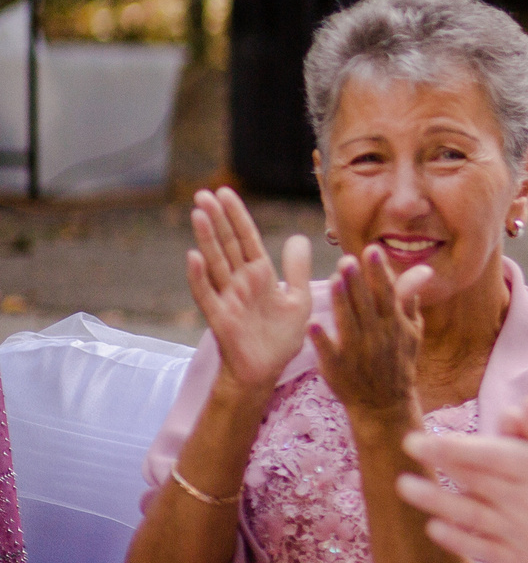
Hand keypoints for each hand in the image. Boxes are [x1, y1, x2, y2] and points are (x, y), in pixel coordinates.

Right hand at [184, 188, 312, 397]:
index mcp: (260, 275)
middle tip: (202, 193)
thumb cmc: (281, 338)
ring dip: (206, 238)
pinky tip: (193, 257)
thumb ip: (297, 269)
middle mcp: (240, 282)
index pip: (247, 238)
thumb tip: (296, 236)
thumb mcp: (298, 299)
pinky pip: (207, 295)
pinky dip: (199, 276)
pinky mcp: (221, 318)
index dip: (237, 216)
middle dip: (217, 219)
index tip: (225, 191)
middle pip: (227, 244)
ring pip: (215, 262)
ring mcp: (227, 298)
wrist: (267, 372)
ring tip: (198, 213)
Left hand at [310, 245, 428, 427]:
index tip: (372, 250)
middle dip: (357, 281)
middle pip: (366, 303)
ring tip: (334, 280)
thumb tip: (422, 273)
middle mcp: (377, 335)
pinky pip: (329, 351)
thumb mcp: (412, 334)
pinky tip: (313, 323)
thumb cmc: (398, 364)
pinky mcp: (338, 368)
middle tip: (347, 259)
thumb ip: (410, 303)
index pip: (387, 293)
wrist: (385, 405)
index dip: (379, 272)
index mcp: (394, 324)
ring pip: (348, 322)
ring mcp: (358, 352)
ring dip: (341, 301)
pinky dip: (322, 339)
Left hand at [400, 366, 527, 562]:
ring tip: (405, 488)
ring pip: (468, 517)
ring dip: (433, 502)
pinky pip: (483, 550)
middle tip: (403, 452)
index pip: (488, 454)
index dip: (449, 446)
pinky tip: (437, 529)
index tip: (419, 438)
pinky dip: (456, 539)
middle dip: (434, 467)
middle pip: (471, 482)